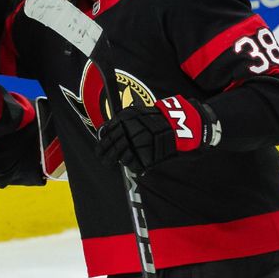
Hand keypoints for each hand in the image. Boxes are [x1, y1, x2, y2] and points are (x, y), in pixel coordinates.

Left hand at [96, 96, 220, 170]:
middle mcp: (127, 132)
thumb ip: (121, 123)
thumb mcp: (136, 114)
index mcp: (123, 120)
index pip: (105, 136)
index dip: (102, 146)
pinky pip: (132, 164)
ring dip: (118, 160)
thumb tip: (105, 133)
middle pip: (110, 148)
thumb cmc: (157, 119)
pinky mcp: (143, 157)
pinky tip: (131, 162)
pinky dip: (131, 164)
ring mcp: (135, 145)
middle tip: (104, 160)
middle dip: (106, 156)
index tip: (100, 151)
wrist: (178, 124)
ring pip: (120, 157)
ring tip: (117, 161)